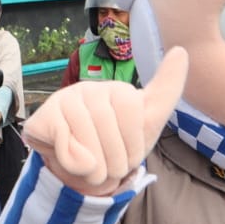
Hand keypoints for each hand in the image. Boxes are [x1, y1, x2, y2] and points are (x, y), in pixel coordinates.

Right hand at [22, 48, 187, 195]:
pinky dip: (74, 161)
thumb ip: (167, 90)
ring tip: (97, 170)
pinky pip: (65, 142)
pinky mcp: (43, 118)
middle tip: (112, 169)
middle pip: (107, 122)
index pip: (130, 108)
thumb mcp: (147, 123)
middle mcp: (88, 89)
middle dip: (115, 157)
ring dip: (96, 165)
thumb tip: (181, 50)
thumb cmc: (117, 146)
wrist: (83, 174)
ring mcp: (63, 100)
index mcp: (116, 90)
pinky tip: (75, 162)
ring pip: (86, 134)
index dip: (133, 141)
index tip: (130, 156)